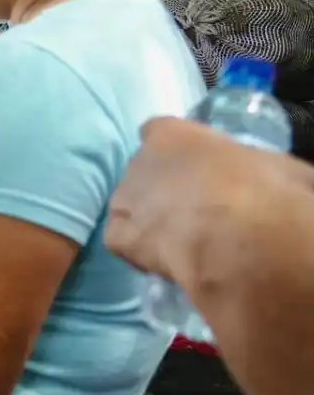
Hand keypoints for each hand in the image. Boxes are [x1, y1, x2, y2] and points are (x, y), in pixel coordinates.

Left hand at [106, 117, 313, 281]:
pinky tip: (165, 262)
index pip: (158, 132)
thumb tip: (265, 178)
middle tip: (194, 214)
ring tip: (179, 242)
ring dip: (147, 220)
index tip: (195, 171)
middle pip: (143, 172)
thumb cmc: (268, 192)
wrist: (243, 238)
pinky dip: (137, 252)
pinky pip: (121, 242)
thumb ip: (254, 166)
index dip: (174, 153)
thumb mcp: (276, 166)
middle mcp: (140, 160)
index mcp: (174, 133)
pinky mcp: (118, 236)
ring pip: (128, 207)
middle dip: (162, 190)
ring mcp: (125, 198)